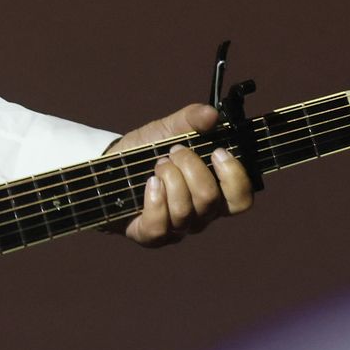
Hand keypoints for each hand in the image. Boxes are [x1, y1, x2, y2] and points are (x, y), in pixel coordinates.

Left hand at [108, 104, 253, 246]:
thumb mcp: (167, 130)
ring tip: (157, 164)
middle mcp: (200, 214)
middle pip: (210, 199)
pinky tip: (149, 183)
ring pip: (186, 212)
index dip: (235, 177)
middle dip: (191, 168)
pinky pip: (160, 226)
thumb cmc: (144, 152)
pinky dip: (155, 200)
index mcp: (213, 192)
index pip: (241, 200)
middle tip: (173, 152)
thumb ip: (191, 120)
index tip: (217, 152)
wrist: (108, 167)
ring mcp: (176, 228)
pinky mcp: (151, 236)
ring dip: (170, 179)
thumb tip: (212, 114)